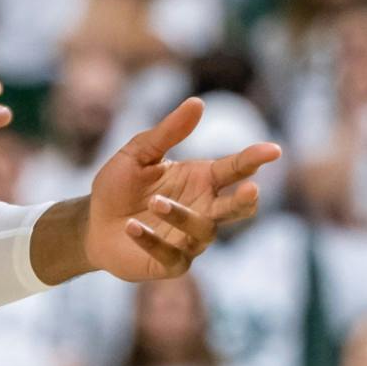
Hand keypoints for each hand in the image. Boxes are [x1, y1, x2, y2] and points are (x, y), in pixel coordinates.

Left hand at [82, 97, 280, 281]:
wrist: (92, 222)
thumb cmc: (120, 185)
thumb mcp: (138, 153)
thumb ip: (168, 131)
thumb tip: (197, 102)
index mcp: (202, 180)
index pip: (235, 169)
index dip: (254, 159)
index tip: (273, 150)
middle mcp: (204, 210)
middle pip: (237, 208)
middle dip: (245, 201)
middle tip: (251, 190)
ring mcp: (190, 240)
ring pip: (202, 230)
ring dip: (180, 215)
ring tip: (154, 202)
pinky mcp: (171, 263)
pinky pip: (171, 255)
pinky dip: (152, 240)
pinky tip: (132, 227)